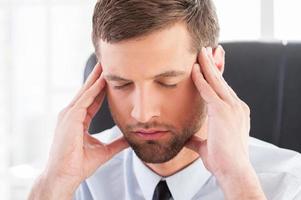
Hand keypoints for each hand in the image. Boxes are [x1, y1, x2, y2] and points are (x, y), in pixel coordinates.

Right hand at [29, 63, 128, 199]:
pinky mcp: (69, 118)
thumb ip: (117, 143)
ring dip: (96, 78)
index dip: (101, 87)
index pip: (93, 99)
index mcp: (78, 120)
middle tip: (107, 62)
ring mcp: (69, 115)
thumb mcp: (104, 150)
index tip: (110, 76)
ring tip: (106, 64)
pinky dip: (94, 89)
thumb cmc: (79, 164)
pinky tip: (103, 80)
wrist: (65, 176)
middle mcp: (72, 114)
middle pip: (88, 91)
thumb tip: (131, 139)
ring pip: (86, 91)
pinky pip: (85, 100)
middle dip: (98, 77)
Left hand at [186, 46, 264, 198]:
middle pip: (222, 80)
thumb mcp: (208, 145)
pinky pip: (209, 91)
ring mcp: (232, 107)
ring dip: (207, 65)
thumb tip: (188, 138)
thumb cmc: (223, 159)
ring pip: (216, 81)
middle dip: (212, 64)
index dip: (215, 76)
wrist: (233, 170)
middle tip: (206, 49)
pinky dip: (201, 79)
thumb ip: (197, 138)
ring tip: (200, 51)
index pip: (223, 89)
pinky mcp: (223, 111)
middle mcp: (236, 106)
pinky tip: (193, 69)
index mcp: (235, 111)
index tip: (209, 64)